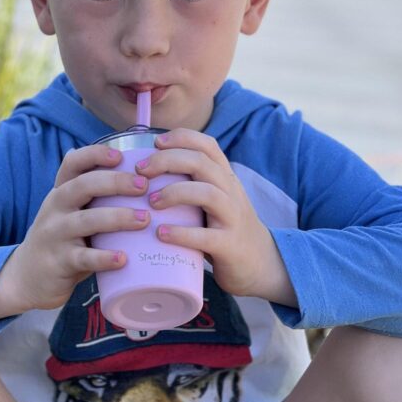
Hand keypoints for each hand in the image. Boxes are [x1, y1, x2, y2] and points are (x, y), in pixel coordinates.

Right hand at [1, 143, 151, 311]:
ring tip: (144, 219)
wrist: (29, 277)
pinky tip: (123, 259)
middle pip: (83, 186)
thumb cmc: (61, 239)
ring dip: (119, 218)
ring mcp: (56, 235)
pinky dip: (105, 258)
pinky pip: (84, 257)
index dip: (96, 155)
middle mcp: (55, 208)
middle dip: (116, 182)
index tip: (121, 156)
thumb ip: (89, 193)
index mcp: (60, 192)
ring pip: (87, 220)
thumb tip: (123, 162)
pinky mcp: (60, 262)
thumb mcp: (68, 211)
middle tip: (143, 186)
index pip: (73, 163)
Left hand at [135, 129, 295, 302]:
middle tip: (141, 171)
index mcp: (225, 178)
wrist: (260, 264)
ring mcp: (232, 218)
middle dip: (167, 161)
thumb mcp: (215, 200)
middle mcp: (231, 192)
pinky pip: (205, 236)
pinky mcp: (229, 245)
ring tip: (152, 202)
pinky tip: (160, 234)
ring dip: (174, 192)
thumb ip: (192, 185)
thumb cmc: (225, 229)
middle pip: (201, 163)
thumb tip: (146, 175)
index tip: (155, 142)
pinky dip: (181, 233)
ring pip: (206, 193)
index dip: (181, 137)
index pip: (208, 145)